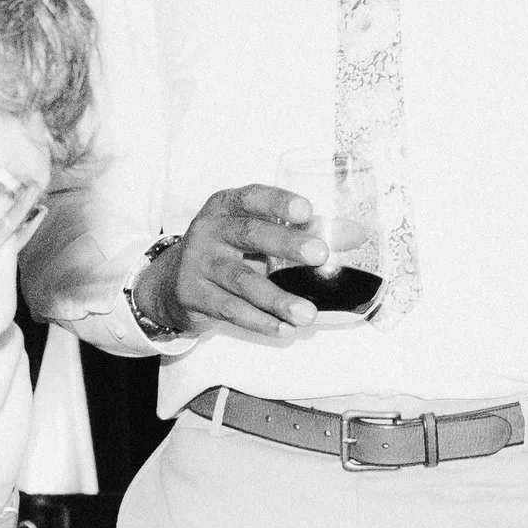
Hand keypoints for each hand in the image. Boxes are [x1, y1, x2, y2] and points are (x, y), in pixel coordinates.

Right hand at [145, 184, 329, 337]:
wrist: (171, 281)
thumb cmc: (227, 250)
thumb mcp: (256, 234)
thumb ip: (302, 232)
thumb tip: (356, 234)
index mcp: (226, 206)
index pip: (251, 197)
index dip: (278, 202)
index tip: (307, 210)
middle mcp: (209, 229)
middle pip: (249, 234)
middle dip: (286, 244)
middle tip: (320, 255)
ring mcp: (198, 263)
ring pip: (241, 280)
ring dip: (277, 298)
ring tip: (307, 313)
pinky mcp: (193, 294)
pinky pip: (229, 309)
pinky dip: (258, 321)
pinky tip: (283, 329)